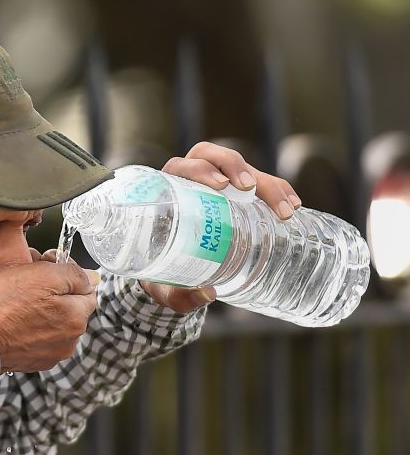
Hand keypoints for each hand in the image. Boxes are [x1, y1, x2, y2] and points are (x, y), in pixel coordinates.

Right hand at [0, 256, 98, 372]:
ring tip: (15, 302)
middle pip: (70, 308)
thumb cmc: (0, 304)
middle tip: (27, 282)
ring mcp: (49, 355)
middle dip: (54, 294)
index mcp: (76, 319)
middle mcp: (68, 342)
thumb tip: (92, 277)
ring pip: (53, 323)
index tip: (47, 267)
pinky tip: (11, 320)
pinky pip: (36, 338)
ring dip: (41, 311)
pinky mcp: (30, 362)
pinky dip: (28, 328)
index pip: (87, 291)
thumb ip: (73, 274)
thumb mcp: (41, 274)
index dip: (67, 275)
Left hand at [139, 141, 302, 312]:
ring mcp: (217, 185)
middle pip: (216, 159)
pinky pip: (260, 184)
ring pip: (243, 169)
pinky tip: (294, 206)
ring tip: (286, 208)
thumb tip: (208, 293)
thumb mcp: (165, 288)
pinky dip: (278, 191)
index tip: (219, 185)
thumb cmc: (161, 276)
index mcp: (168, 193)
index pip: (183, 167)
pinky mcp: (237, 195)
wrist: (170, 276)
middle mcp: (193, 181)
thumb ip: (181, 295)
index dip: (201, 169)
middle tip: (251, 188)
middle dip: (237, 168)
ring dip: (267, 183)